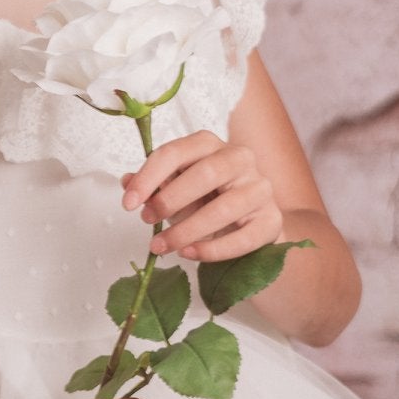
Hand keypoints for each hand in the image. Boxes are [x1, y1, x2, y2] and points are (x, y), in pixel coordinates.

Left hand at [120, 131, 284, 261]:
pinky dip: (212, 249)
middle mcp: (240, 159)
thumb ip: (155, 184)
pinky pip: (244, 237)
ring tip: (161, 246)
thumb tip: (127, 182)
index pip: (176, 152)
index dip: (149, 176)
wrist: (249, 223)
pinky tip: (189, 253)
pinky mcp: (271, 220)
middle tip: (147, 221)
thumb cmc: (208, 200)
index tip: (129, 202)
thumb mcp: (178, 189)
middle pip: (205, 173)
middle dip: (170, 199)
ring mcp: (260, 188)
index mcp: (211, 145)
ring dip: (186, 230)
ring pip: (224, 208)